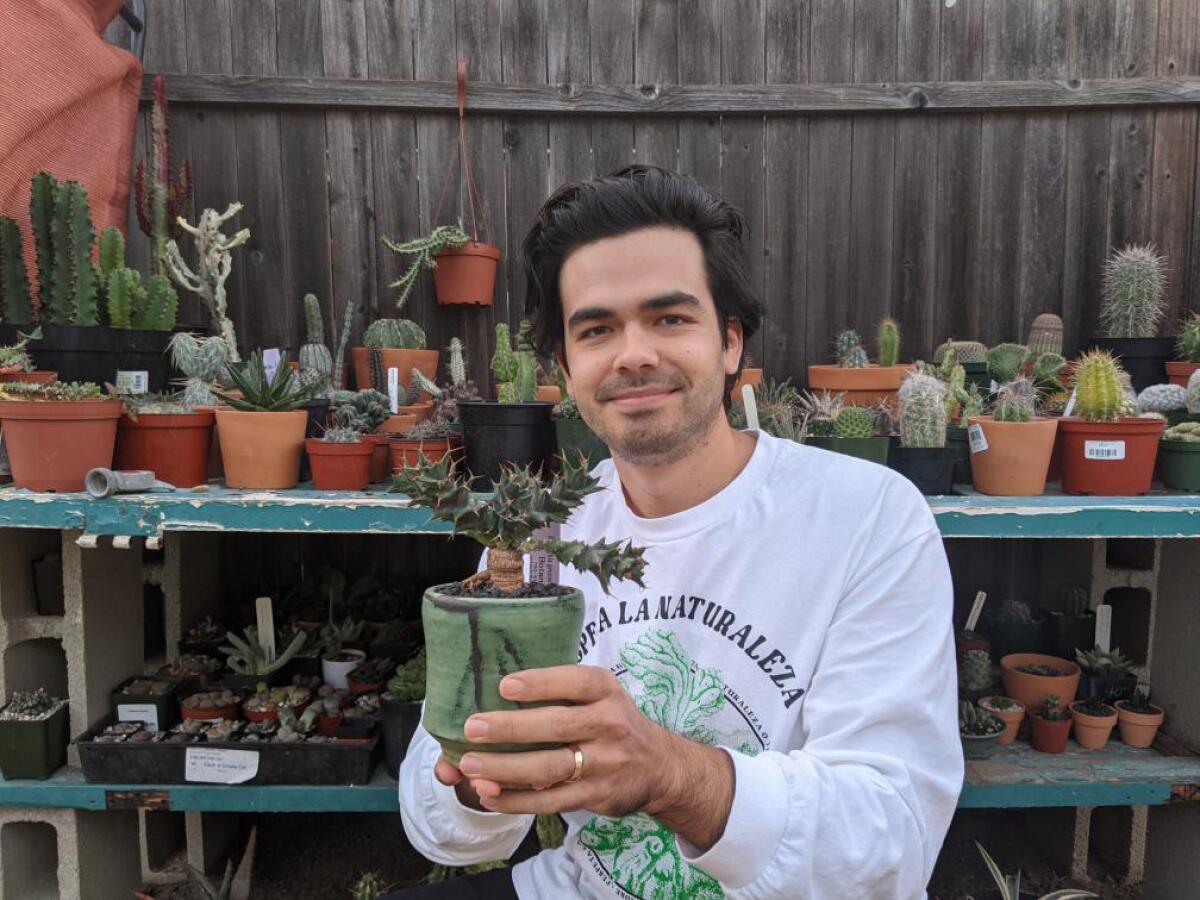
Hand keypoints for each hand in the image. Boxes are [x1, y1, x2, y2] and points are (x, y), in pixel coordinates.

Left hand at [451, 665, 733, 849]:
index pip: (575, 682)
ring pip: (550, 767)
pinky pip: (551, 801)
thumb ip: (563, 694)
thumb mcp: (602, 696)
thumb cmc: (614, 722)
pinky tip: (489, 796)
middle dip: (512, 728)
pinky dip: (517, 800)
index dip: (541, 684)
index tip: (504, 686)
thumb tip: (499, 697)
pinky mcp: (597, 795)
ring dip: (506, 769)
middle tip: (473, 727)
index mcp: (607, 692)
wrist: (660, 766)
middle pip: (557, 726)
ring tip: (471, 766)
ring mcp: (605, 763)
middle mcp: (610, 725)